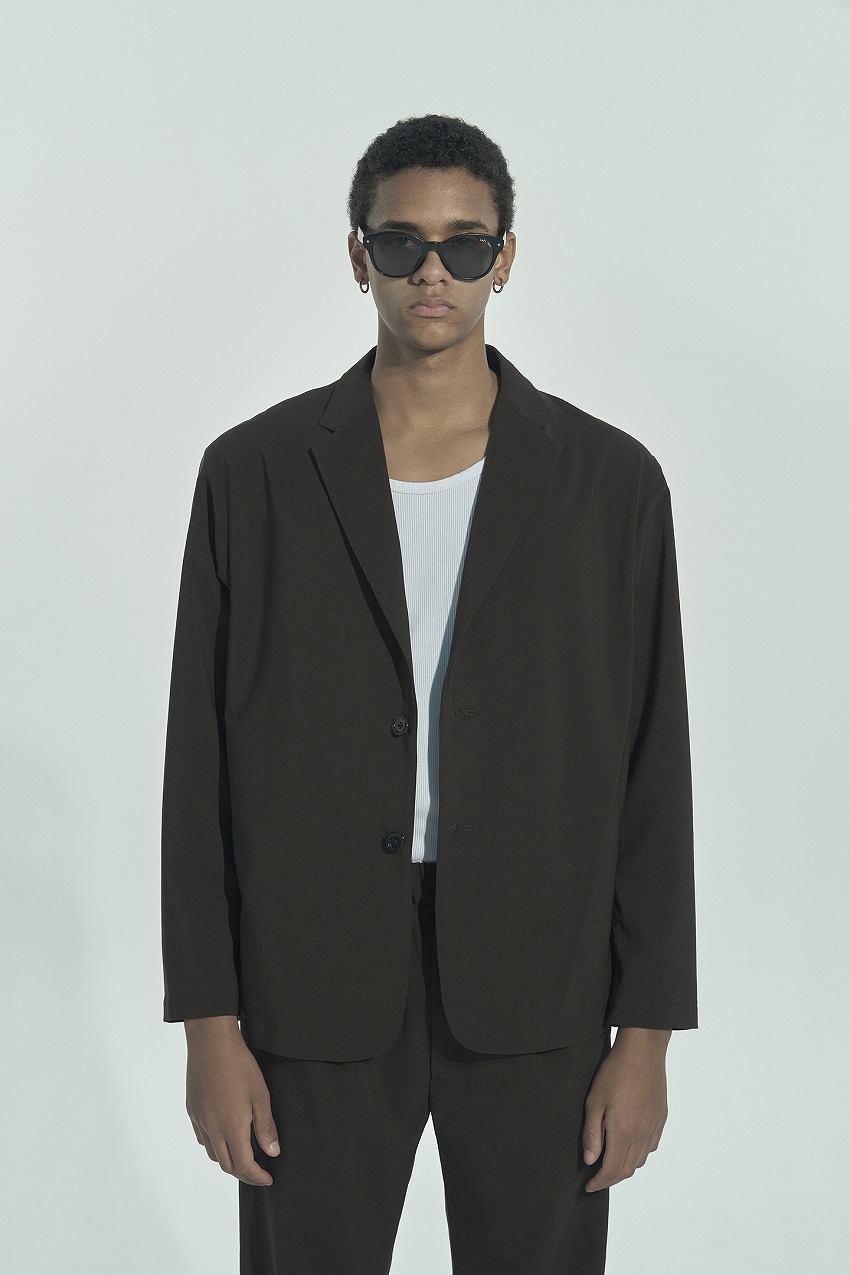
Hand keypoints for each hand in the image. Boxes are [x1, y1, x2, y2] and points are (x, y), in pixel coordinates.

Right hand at [184, 1017, 280, 1185]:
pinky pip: (202, 1138)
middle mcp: (212, 1128)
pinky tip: (224, 1136)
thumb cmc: (238, 1064)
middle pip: (226, 1165)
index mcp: (231, 1127)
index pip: (243, 1165)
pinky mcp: (192, 1110)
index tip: (268, 1179)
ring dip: (228, 1160)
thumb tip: (272, 1152)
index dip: (256, 1176)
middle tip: (258, 1172)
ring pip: (212, 1153)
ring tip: (243, 1156)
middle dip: (243, 1174)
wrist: (210, 1042)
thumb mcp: (260, 1094)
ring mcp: (199, 1120)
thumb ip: (265, 1126)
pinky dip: (214, 1145)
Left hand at [581, 1029, 668, 1191]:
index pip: (612, 1169)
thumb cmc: (615, 1073)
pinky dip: (639, 1154)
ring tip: (611, 1163)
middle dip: (611, 1178)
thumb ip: (592, 1134)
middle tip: (598, 1178)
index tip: (589, 1186)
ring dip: (626, 1167)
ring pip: (641, 1160)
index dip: (600, 1181)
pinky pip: (651, 1146)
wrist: (643, 1051)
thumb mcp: (594, 1102)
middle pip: (628, 1169)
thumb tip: (590, 1160)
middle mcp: (642, 1135)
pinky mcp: (661, 1118)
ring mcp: (654, 1127)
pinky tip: (630, 1146)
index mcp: (624, 1133)